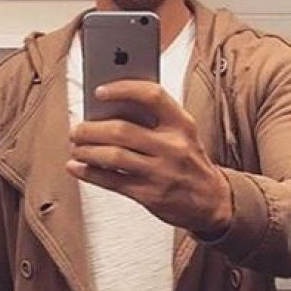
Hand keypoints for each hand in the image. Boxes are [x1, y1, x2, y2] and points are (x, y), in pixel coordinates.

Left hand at [66, 80, 231, 236]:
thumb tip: (109, 107)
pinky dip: (90, 173)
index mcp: (182, 123)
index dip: (123, 89)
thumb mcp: (182, 133)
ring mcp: (161, 172)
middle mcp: (173, 146)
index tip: (100, 91)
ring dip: (88, 150)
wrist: (213, 200)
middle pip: (122, 130)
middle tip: (78, 128)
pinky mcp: (150, 195)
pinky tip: (78, 167)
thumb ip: (153, 119)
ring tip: (77, 146)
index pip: (151, 95)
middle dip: (92, 129)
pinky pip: (112, 181)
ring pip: (113, 156)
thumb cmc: (190, 160)